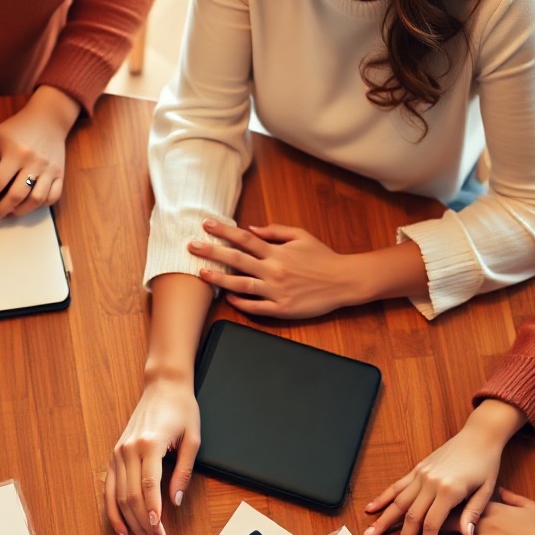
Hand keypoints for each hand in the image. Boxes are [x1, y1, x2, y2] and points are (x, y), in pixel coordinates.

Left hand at [0, 86, 77, 221]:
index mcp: (14, 152)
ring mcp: (49, 169)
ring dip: (19, 212)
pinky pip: (52, 197)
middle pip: (15, 195)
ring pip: (36, 200)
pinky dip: (39, 206)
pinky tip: (26, 205)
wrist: (49, 118)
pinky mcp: (60, 174)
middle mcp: (34, 162)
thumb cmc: (16, 128)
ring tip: (6, 214)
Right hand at [105, 373, 200, 534]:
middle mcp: (128, 449)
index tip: (159, 532)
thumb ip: (183, 471)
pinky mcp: (115, 455)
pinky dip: (113, 511)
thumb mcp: (193, 438)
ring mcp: (118, 452)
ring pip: (118, 497)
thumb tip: (175, 500)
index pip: (148, 485)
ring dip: (130, 523)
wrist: (163, 385)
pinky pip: (109, 489)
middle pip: (132, 496)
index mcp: (149, 443)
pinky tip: (122, 529)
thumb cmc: (180, 408)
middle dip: (144, 525)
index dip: (153, 512)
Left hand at [187, 220, 363, 319]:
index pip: (244, 239)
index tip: (206, 225)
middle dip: (212, 251)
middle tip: (191, 246)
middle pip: (237, 259)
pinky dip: (240, 302)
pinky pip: (256, 307)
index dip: (224, 231)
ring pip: (241, 284)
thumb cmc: (322, 257)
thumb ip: (275, 231)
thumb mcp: (301, 236)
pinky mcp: (282, 309)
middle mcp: (274, 270)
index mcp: (278, 251)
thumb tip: (251, 229)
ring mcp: (276, 291)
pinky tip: (227, 297)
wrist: (344, 281)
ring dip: (219, 278)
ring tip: (201, 273)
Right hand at [363, 398, 523, 534]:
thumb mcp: (486, 490)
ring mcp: (422, 475)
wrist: (479, 436)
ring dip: (384, 520)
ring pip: (399, 502)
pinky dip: (384, 497)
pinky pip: (397, 485)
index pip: (432, 525)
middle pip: (411, 517)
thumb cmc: (486, 463)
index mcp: (449, 490)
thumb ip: (473, 513)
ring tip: (371, 534)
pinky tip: (372, 508)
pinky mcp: (418, 469)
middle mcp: (431, 482)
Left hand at [425, 488, 534, 534]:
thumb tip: (501, 490)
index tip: (425, 500)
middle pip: (446, 520)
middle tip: (407, 524)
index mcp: (491, 508)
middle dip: (425, 521)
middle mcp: (481, 523)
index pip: (459, 501)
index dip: (441, 502)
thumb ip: (512, 497)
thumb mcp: (529, 507)